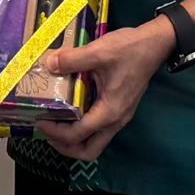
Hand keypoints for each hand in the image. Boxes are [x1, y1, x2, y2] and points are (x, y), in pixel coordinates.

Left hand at [36, 18, 174, 162]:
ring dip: (74, 139)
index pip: (78, 135)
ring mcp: (119, 116)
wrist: (155, 44)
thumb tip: (48, 64)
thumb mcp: (99, 51)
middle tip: (47, 131)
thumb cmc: (130, 49)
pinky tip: (71, 110)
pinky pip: (99, 128)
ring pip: (94, 141)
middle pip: (88, 150)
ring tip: (56, 124)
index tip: (39, 120)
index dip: (55, 132)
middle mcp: (115, 120)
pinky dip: (83, 127)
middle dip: (65, 147)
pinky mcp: (119, 108)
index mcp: (109, 112)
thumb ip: (73, 60)